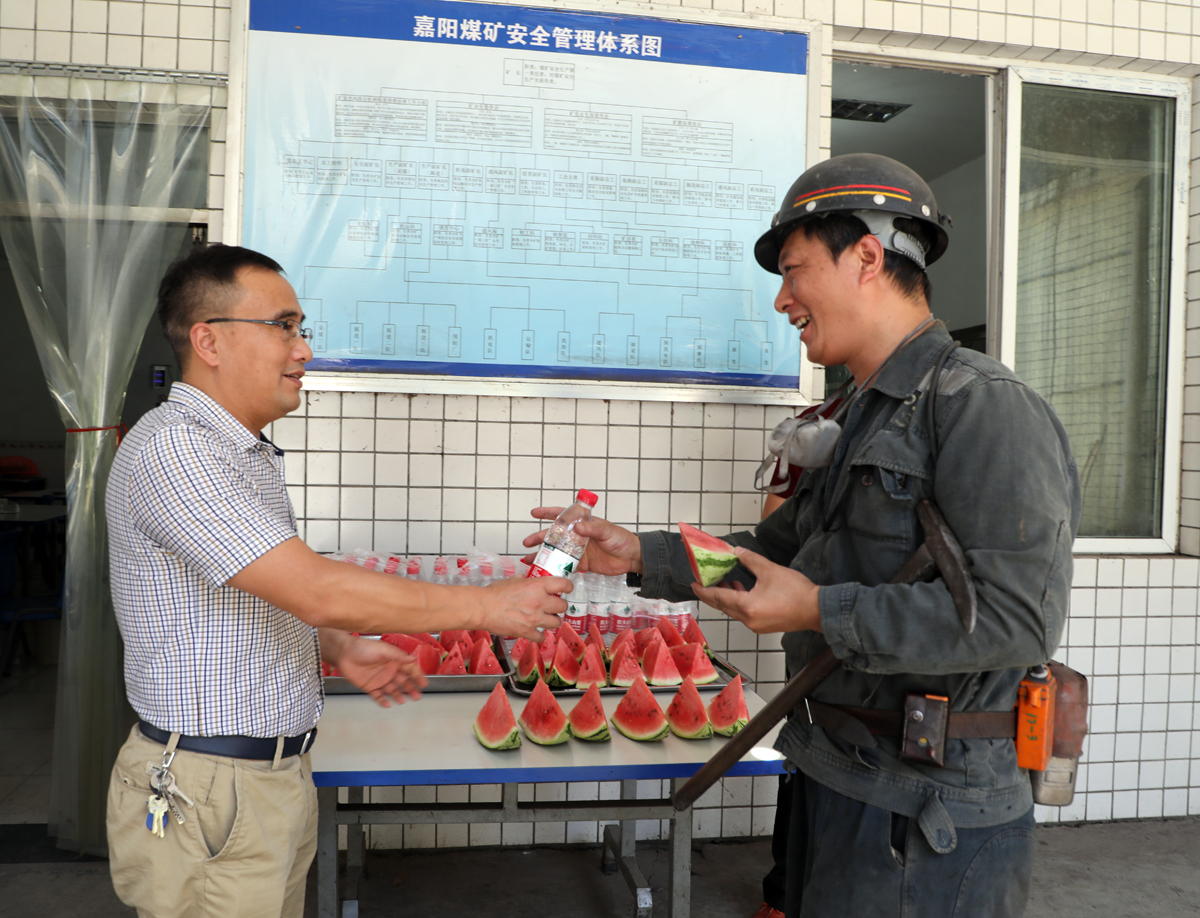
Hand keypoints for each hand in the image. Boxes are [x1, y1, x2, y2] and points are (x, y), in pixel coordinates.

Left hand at [331, 635, 427, 707]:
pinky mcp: (369, 686)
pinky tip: (388, 704)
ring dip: (399, 695)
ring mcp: (379, 679)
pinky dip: (383, 700)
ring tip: (404, 701)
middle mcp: (389, 670)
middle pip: (403, 682)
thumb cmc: (363, 648)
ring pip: (392, 690)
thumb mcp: (383, 650)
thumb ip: (398, 656)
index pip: (409, 670)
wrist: (344, 654)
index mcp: (394, 661)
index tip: (424, 683)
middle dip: (411, 688)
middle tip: (417, 696)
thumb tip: (413, 658)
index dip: (417, 676)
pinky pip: (378, 695)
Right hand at [480, 576, 569, 640]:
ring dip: (552, 621)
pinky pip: (541, 637)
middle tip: (553, 606)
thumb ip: (523, 580)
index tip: (567, 589)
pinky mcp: (527, 632)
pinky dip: (539, 635)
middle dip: (559, 606)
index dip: (568, 587)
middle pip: (563, 606)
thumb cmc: (494, 593)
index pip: (563, 584)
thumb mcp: (511, 580)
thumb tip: (526, 578)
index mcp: (537, 586)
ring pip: (556, 622)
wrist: (483, 608)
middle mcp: (540, 602)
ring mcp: (535, 618)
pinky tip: (534, 631)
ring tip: (546, 619)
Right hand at [523, 508, 643, 575]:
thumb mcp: (607, 531)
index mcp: (582, 524)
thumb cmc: (621, 540)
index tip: (534, 513)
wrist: (631, 558)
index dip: (548, 513)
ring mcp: (578, 550)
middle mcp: (577, 536)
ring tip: (528, 560)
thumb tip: (578, 528)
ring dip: (543, 555)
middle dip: (539, 537)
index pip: (562, 515)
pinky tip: (544, 572)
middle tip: (527, 542)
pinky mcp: (581, 564)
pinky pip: (564, 566)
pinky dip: (554, 568)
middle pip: (554, 535)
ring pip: (556, 551)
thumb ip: (592, 529)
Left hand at [691, 547, 821, 633]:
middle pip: (723, 606)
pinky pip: (744, 614)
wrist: (817, 610)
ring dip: (726, 597)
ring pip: (733, 611)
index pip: (718, 597)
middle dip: (712, 594)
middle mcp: (748, 619)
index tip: (693, 584)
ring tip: (725, 582)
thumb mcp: (770, 570)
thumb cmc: (797, 592)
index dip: (704, 590)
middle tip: (703, 583)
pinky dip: (738, 602)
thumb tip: (737, 552)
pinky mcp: (763, 626)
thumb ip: (750, 560)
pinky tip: (742, 590)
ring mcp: (756, 625)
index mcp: (747, 606)